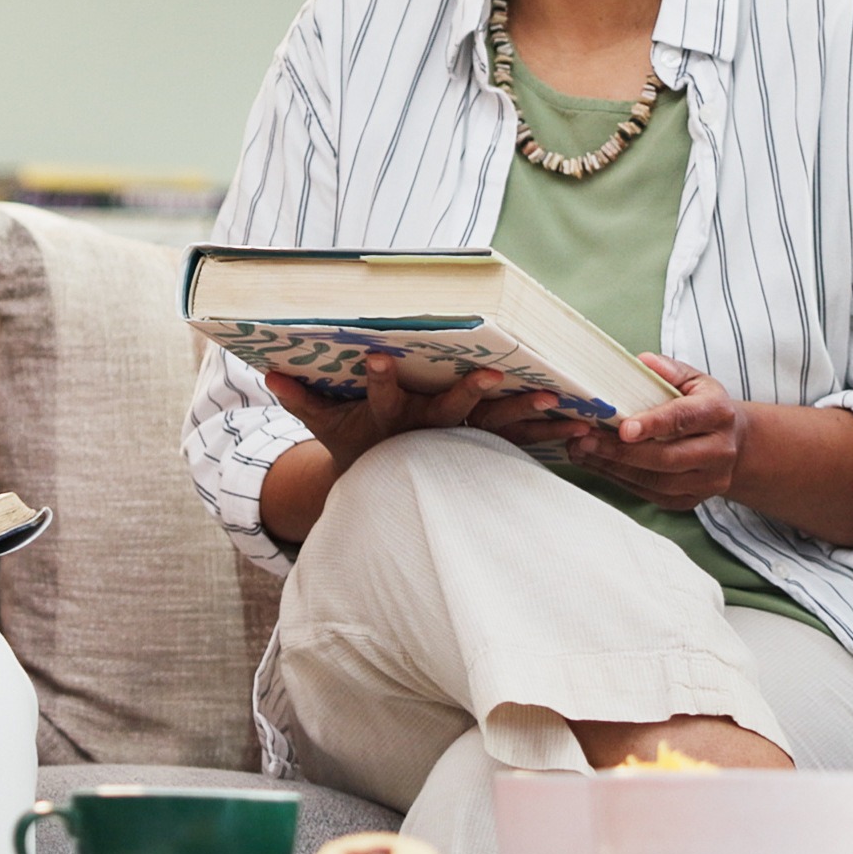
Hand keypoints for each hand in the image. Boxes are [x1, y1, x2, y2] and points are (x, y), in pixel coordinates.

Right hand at [262, 358, 558, 476]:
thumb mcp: (325, 425)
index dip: (379, 381)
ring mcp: (461, 446)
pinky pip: (525, 445)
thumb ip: (302, 399)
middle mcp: (429, 435)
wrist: (387, 496)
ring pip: (496, 430)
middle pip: (450, 414)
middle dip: (472, 392)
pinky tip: (584, 423)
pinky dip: (552, 435)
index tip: (378, 358)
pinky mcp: (489, 453)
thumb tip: (268, 371)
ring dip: (525, 416)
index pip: (381, 399)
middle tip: (494, 371)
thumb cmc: (356, 446)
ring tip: (555, 401)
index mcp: (389, 423)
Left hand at [565, 356, 750, 508]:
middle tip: (587, 441)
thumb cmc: (704, 406)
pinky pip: (653, 495)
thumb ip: (670, 370)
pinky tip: (599, 466)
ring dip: (616, 469)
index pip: (684, 419)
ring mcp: (709, 480)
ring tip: (584, 452)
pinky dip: (622, 482)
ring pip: (658, 481)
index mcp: (718, 414)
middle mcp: (719, 450)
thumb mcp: (695, 380)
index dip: (654, 424)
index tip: (623, 428)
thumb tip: (643, 362)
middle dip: (622, 452)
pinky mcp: (693, 500)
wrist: (734, 444)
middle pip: (668, 457)